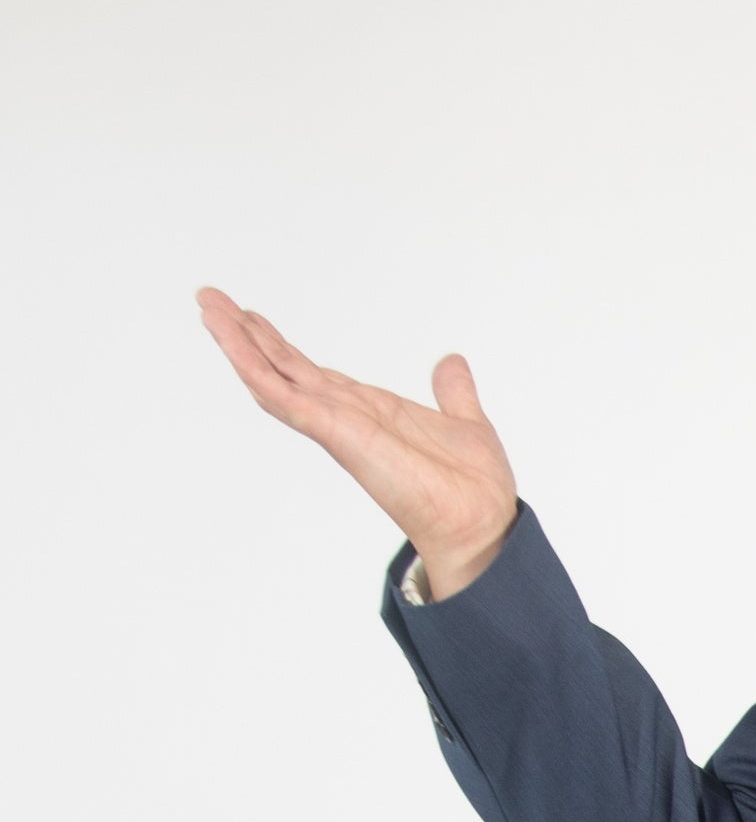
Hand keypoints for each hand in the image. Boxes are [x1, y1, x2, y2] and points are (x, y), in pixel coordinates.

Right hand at [198, 288, 519, 597]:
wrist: (481, 522)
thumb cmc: (472, 487)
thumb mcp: (464, 421)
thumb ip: (452, 392)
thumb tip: (452, 362)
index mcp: (369, 411)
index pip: (312, 373)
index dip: (280, 346)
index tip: (252, 316)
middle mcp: (346, 418)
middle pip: (283, 369)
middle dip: (246, 335)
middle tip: (210, 298)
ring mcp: (337, 426)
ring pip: (273, 379)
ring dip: (239, 345)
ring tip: (208, 309)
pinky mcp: (339, 435)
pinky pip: (287, 400)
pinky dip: (258, 371)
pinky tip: (234, 345)